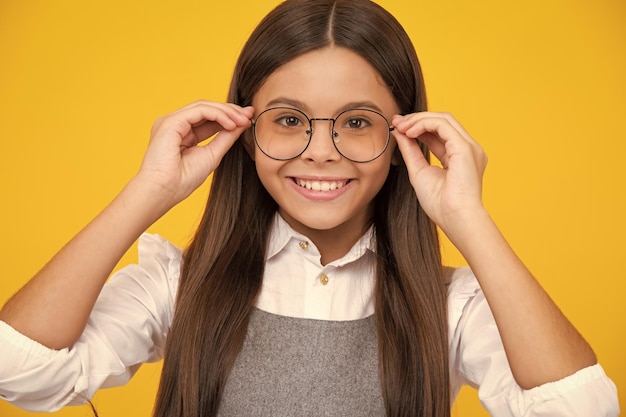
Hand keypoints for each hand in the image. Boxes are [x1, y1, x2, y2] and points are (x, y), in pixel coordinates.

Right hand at [137, 100, 253, 205]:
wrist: (163, 192)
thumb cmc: (182, 180)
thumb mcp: (212, 155)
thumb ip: (225, 138)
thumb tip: (242, 124)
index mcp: (182, 133)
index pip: (208, 118)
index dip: (229, 117)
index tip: (248, 118)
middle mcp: (175, 124)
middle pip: (206, 109)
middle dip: (230, 111)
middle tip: (249, 115)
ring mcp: (171, 121)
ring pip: (203, 107)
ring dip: (226, 112)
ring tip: (243, 120)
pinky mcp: (170, 122)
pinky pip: (199, 111)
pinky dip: (218, 115)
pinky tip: (231, 124)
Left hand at [392, 112, 487, 236]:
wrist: (455, 218)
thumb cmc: (440, 204)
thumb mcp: (418, 171)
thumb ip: (410, 150)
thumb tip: (399, 132)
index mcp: (460, 157)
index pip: (439, 133)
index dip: (418, 126)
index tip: (398, 126)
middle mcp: (468, 149)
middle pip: (442, 122)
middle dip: (417, 119)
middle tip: (396, 122)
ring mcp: (469, 147)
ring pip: (444, 119)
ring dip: (419, 119)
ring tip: (401, 126)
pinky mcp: (465, 148)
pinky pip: (443, 125)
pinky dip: (424, 124)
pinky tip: (410, 132)